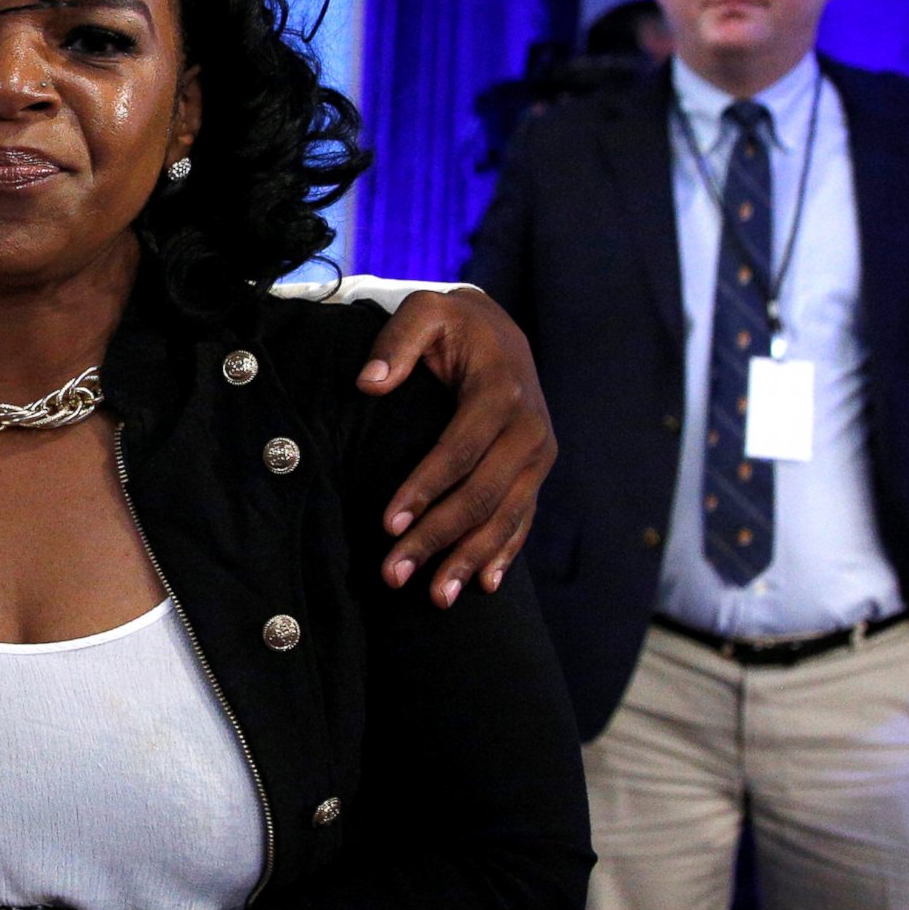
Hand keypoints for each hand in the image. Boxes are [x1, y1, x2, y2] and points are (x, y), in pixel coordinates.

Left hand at [359, 287, 554, 606]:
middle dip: (438, 538)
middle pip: (481, 495)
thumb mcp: (425, 312)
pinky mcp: (537, 472)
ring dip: (469, 559)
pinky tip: (481, 584)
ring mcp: (538, 455)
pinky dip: (503, 553)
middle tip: (394, 574)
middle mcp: (529, 428)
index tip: (388, 523)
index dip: (424, 488)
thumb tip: (370, 381)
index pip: (458, 450)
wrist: (501, 329)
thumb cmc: (453, 324)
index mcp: (501, 392)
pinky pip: (523, 519)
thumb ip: (397, 341)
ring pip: (505, 517)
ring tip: (436, 597)